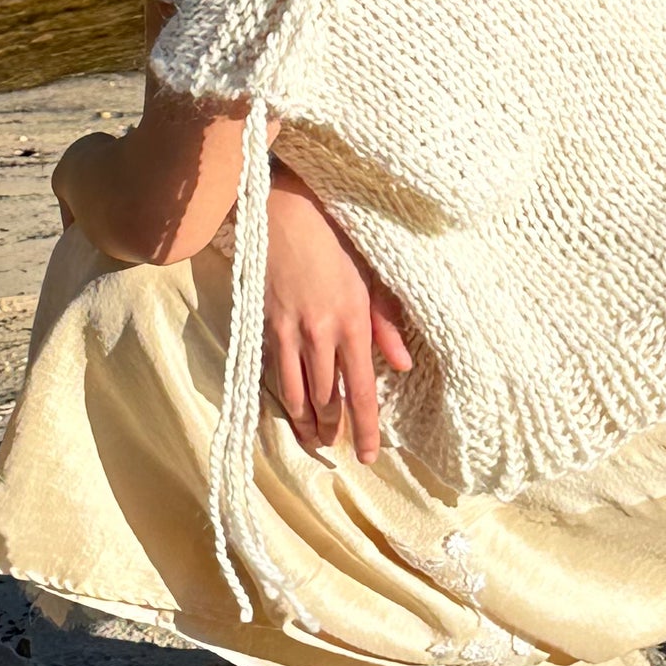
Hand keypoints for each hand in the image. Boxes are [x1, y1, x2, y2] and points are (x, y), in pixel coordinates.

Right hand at [262, 163, 412, 461]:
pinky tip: (287, 406)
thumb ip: (386, 322)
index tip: (367, 456)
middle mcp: (319, 334)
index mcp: (351, 321)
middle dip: (332, 429)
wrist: (281, 209)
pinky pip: (273, 373)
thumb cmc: (333, 235)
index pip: (362, 390)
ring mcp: (287, 331)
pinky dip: (282, 396)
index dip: (364, 428)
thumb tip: (403, 365)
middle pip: (326, 399)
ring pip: (295, 394)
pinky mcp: (263, 324)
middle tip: (336, 448)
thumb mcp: (371, 273)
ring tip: (313, 439)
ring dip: (305, 422)